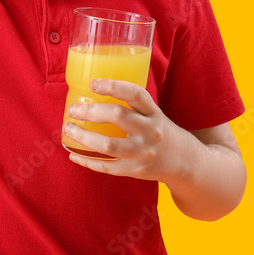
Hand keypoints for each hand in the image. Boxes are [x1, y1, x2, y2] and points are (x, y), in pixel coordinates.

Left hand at [62, 79, 197, 183]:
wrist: (185, 163)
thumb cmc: (160, 132)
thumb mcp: (154, 114)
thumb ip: (132, 105)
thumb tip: (93, 92)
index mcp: (154, 114)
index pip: (136, 94)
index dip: (114, 86)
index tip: (93, 83)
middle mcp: (150, 132)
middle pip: (119, 116)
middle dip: (91, 111)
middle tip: (73, 109)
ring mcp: (143, 153)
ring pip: (109, 145)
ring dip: (84, 136)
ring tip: (68, 128)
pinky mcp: (135, 171)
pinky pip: (107, 167)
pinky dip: (87, 161)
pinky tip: (73, 154)